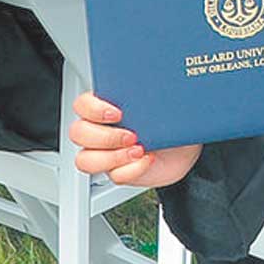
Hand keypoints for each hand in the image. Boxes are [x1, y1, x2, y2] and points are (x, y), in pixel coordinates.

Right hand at [68, 91, 201, 187]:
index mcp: (106, 107)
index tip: (117, 113)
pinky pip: (114, 176)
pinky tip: (148, 159)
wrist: (185, 148)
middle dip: (105, 136)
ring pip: (85, 160)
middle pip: (77, 133)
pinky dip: (133, 170)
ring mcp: (106, 153)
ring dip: (112, 156)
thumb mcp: (161, 103)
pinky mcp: (118, 172)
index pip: (81, 105)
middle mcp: (100, 130)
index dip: (93, 109)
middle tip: (131, 135)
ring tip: (139, 150)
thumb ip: (147, 95)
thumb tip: (150, 88)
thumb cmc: (170, 122)